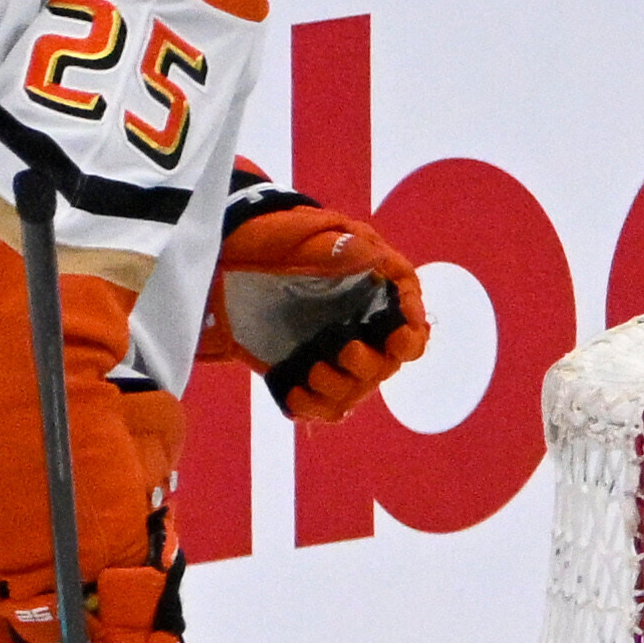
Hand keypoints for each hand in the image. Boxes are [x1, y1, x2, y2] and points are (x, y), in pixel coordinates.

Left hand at [213, 185, 427, 423]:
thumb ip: (345, 247)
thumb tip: (377, 257)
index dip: (410, 337)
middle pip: (386, 366)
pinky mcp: (304, 374)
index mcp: (377, 301)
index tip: (397, 337)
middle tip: (346, 350)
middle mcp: (362, 333)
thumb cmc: (280, 242)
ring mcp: (333, 356)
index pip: (411, 329)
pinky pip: (321, 406)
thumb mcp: (312, 235)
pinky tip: (294, 393)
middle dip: (369, 365)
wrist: (232, 262)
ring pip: (354, 391)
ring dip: (339, 388)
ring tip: (311, 372)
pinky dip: (312, 407)